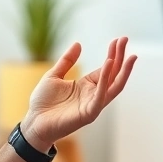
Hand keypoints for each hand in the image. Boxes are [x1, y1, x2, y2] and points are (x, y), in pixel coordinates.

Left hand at [20, 37, 136, 148]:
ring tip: (129, 55)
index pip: (106, 68)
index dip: (113, 54)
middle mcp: (93, 95)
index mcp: (87, 86)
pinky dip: (106, 81)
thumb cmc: (43, 103)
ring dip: (123, 70)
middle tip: (125, 39)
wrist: (33, 122)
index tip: (118, 40)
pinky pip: (101, 96)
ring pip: (114, 87)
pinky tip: (109, 66)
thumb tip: (78, 44)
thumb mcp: (54, 75)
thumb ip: (67, 61)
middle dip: (121, 57)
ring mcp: (93, 105)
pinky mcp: (89, 113)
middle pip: (114, 75)